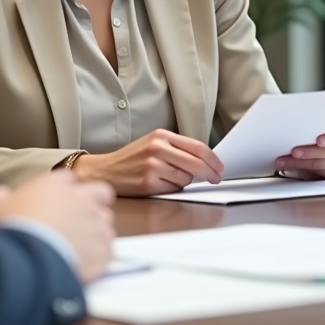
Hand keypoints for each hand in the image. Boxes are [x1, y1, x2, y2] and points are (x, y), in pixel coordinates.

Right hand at [0, 170, 115, 282]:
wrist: (27, 259)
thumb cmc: (11, 230)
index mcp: (56, 184)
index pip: (68, 179)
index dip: (64, 191)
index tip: (57, 202)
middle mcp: (81, 199)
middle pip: (100, 192)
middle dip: (94, 201)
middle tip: (81, 216)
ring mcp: (96, 224)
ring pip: (106, 221)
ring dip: (97, 229)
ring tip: (81, 243)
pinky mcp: (103, 249)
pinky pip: (108, 248)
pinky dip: (100, 254)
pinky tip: (86, 261)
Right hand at [72, 129, 223, 195]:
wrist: (105, 171)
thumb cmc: (131, 159)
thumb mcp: (152, 143)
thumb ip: (176, 148)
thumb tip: (204, 160)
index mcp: (161, 135)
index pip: (197, 146)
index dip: (213, 159)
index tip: (219, 166)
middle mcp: (158, 148)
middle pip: (197, 163)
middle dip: (210, 173)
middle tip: (215, 178)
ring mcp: (153, 165)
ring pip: (186, 178)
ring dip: (185, 181)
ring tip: (169, 178)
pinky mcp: (149, 183)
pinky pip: (173, 189)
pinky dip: (172, 189)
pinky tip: (160, 184)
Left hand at [276, 123, 324, 178]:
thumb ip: (321, 123)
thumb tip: (297, 120)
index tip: (319, 141)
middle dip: (309, 152)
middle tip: (294, 151)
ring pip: (319, 164)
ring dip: (299, 163)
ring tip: (284, 160)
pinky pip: (316, 173)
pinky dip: (300, 168)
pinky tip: (289, 166)